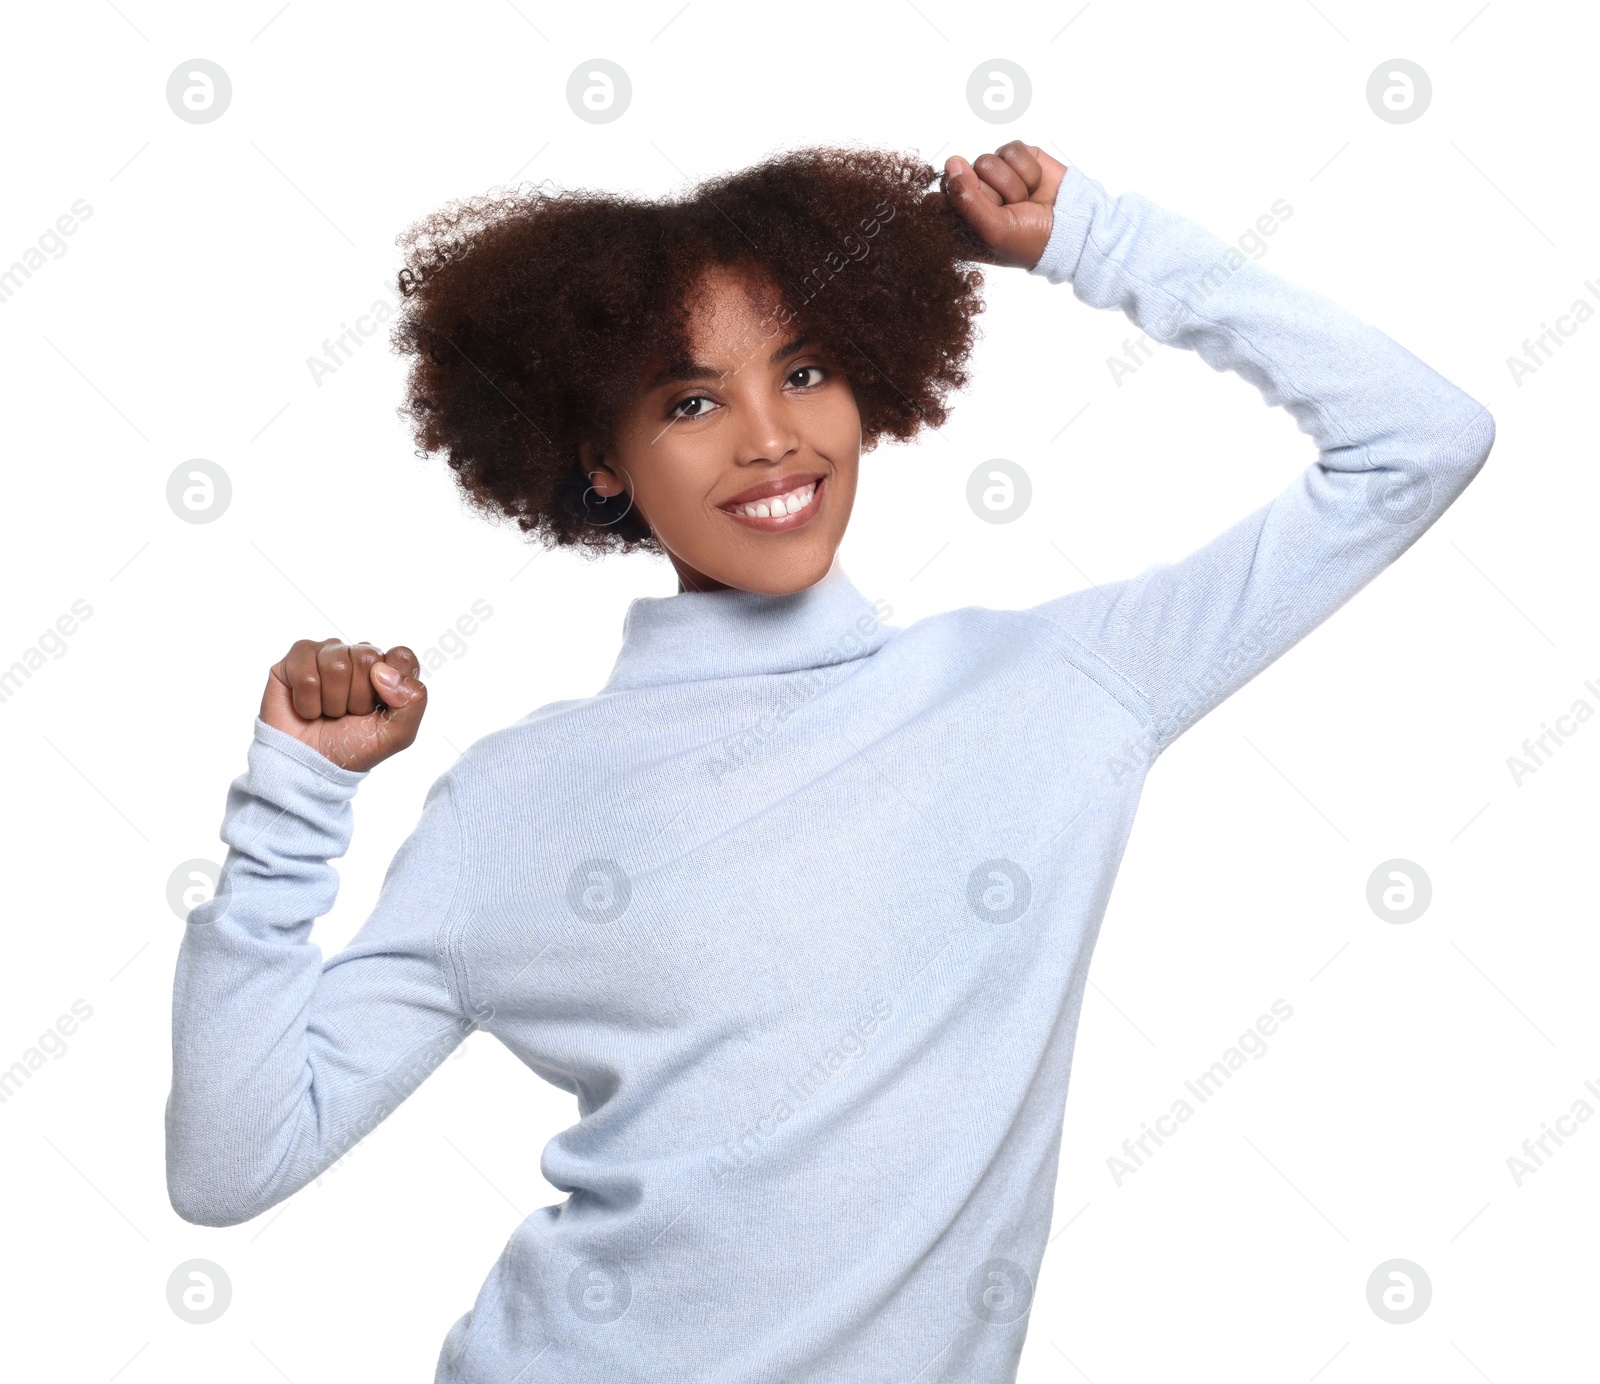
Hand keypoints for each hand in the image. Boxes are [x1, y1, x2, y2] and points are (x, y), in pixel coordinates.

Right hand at [260, 639, 427, 771]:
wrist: (311, 766)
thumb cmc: (353, 747)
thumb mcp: (397, 734)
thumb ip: (413, 700)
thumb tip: (382, 671)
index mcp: (386, 669)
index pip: (400, 656)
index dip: (391, 686)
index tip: (379, 708)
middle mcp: (356, 655)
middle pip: (367, 657)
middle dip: (358, 697)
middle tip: (349, 714)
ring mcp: (325, 654)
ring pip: (335, 665)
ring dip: (332, 702)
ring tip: (328, 713)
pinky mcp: (294, 661)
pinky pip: (306, 675)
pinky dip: (307, 703)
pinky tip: (307, 710)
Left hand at [941, 140, 1067, 269]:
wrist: (1072, 228)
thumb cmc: (1030, 240)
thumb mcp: (993, 230)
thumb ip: (966, 199)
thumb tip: (952, 162)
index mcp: (960, 221)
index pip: (937, 200)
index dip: (958, 203)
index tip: (981, 217)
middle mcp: (973, 196)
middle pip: (962, 177)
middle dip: (992, 194)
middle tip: (1010, 211)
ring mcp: (994, 175)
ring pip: (987, 161)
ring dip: (1012, 184)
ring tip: (1024, 200)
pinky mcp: (1015, 158)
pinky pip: (1011, 150)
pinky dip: (1028, 169)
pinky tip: (1035, 186)